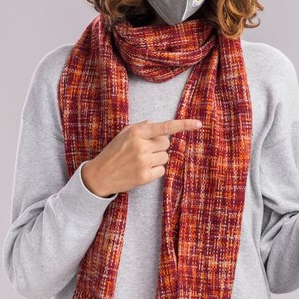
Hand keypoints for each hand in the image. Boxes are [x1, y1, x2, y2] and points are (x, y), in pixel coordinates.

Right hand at [81, 118, 202, 196]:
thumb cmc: (113, 152)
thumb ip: (141, 126)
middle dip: (159, 145)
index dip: (183, 125)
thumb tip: (155, 122)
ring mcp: (144, 162)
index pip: (165, 127)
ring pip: (165, 157)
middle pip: (167, 143)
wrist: (99, 175)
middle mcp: (141, 146)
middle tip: (145, 150)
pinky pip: (162, 170)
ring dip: (157, 158)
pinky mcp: (145, 176)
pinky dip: (155, 170)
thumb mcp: (124, 134)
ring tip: (140, 161)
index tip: (198, 124)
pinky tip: (142, 170)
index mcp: (136, 132)